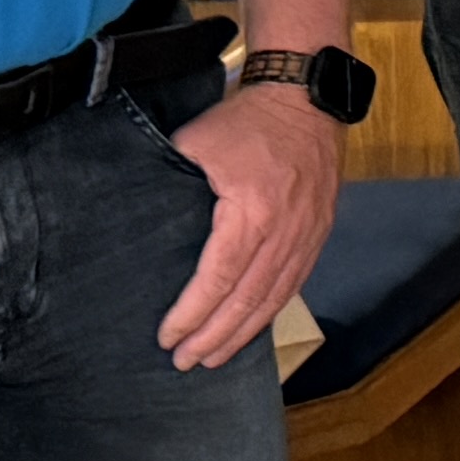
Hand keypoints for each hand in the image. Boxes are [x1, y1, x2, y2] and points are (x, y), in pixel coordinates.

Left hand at [159, 71, 346, 371]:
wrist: (305, 97)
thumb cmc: (248, 118)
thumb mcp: (196, 143)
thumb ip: (171, 182)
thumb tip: (141, 214)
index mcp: (252, 213)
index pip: (217, 280)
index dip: (191, 315)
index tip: (168, 338)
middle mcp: (284, 232)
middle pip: (246, 300)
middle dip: (214, 337)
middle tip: (186, 363)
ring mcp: (306, 235)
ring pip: (274, 298)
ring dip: (243, 332)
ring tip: (215, 357)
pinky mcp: (318, 231)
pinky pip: (294, 282)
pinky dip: (271, 310)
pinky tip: (253, 325)